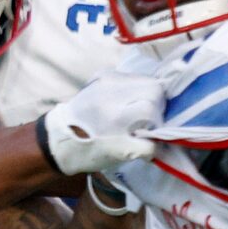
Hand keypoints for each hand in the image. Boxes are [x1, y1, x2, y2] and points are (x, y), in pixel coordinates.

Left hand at [38, 72, 164, 175]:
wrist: (60, 137)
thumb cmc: (92, 151)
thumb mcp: (122, 155)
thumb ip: (147, 145)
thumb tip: (167, 137)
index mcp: (115, 116)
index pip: (152, 109)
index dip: (158, 122)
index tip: (151, 132)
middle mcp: (112, 93)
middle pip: (155, 88)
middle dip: (157, 105)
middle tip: (148, 120)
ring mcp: (107, 80)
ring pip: (146, 80)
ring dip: (148, 95)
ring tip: (136, 110)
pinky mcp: (103, 74)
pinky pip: (132, 77)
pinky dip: (135, 89)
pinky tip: (125, 101)